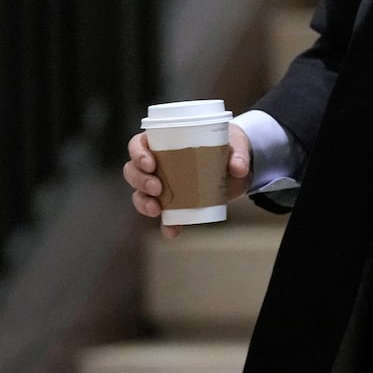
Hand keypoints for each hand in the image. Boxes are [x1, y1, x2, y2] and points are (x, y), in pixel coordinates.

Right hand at [123, 124, 252, 238]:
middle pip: (133, 171)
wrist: (236, 167)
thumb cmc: (227, 147)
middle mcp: (157, 164)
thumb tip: (238, 168)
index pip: (138, 145)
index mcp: (164, 142)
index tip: (150, 163)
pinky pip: (164, 217)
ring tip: (157, 210)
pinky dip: (166, 225)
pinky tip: (172, 231)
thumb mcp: (235, 145)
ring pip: (140, 194)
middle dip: (140, 181)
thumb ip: (238, 154)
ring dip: (144, 203)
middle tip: (157, 188)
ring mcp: (162, 186)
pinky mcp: (174, 205)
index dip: (138, 154)